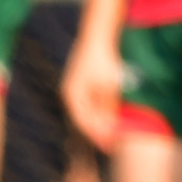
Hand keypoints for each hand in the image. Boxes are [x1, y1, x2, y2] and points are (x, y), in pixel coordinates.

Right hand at [61, 35, 122, 151]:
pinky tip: (108, 114)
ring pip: (86, 111)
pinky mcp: (79, 81)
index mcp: (73, 97)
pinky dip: (97, 109)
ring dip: (97, 121)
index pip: (85, 123)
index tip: (109, 147)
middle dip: (97, 131)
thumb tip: (110, 126)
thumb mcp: (109, 85)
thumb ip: (109, 106)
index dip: (97, 136)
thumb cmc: (103, 59)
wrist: (97, 35)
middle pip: (84, 119)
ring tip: (111, 133)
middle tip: (111, 144)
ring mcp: (73, 87)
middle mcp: (70, 94)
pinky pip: (88, 101)